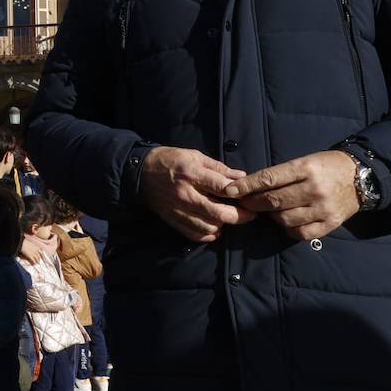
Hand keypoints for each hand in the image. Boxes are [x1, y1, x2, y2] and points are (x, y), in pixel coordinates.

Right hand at [19, 234, 44, 262]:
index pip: (41, 253)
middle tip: (38, 261)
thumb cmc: (25, 243)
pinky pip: (33, 261)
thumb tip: (35, 248)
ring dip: (36, 261)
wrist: (22, 243)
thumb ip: (34, 246)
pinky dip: (33, 263)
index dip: (42, 256)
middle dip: (38, 259)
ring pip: (37, 259)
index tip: (42, 258)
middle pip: (39, 256)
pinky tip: (33, 264)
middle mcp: (36, 251)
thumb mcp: (31, 244)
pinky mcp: (30, 256)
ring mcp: (34, 254)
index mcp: (37, 247)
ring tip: (36, 263)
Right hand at [139, 146, 253, 242]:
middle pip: (218, 213)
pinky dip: (208, 235)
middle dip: (239, 216)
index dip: (240, 194)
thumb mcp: (194, 156)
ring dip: (223, 225)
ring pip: (208, 227)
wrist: (140, 171)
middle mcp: (185, 194)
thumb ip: (218, 168)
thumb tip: (241, 177)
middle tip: (249, 214)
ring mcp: (178, 209)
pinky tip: (214, 228)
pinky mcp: (172, 219)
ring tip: (228, 218)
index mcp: (191, 173)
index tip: (250, 196)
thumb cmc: (170, 160)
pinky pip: (194, 234)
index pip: (222, 188)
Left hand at [225, 151, 359, 239]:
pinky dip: (288, 229)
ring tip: (272, 210)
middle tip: (244, 203)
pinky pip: (300, 232)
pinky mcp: (331, 223)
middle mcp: (314, 189)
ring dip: (272, 216)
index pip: (269, 178)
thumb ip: (280, 174)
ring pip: (284, 219)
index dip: (246, 186)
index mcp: (306, 168)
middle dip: (253, 203)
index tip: (230, 190)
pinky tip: (287, 221)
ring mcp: (323, 208)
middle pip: (274, 200)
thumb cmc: (326, 166)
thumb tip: (248, 186)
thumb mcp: (304, 161)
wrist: (362, 176)